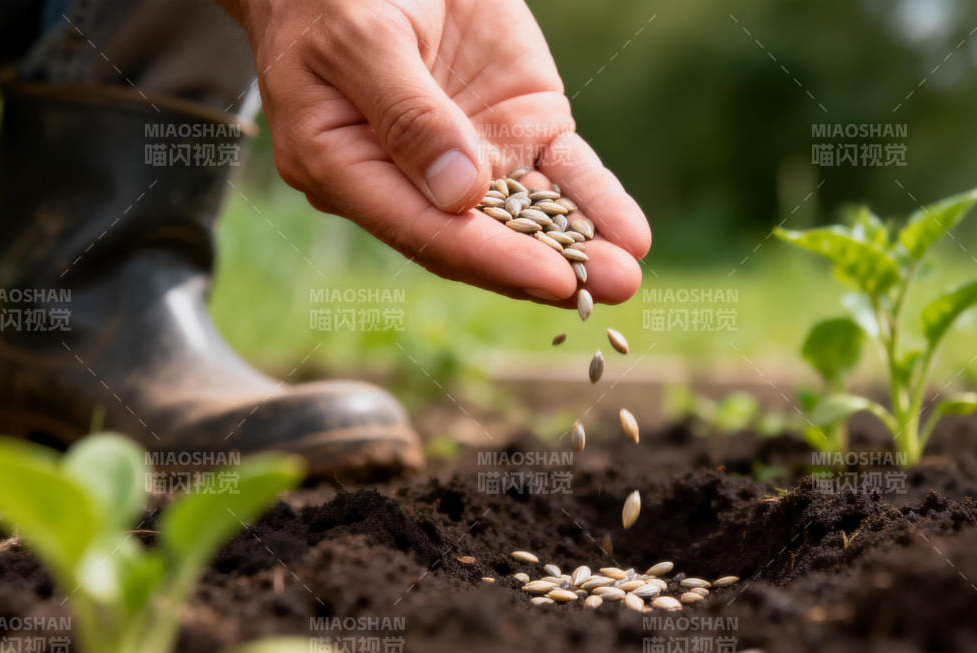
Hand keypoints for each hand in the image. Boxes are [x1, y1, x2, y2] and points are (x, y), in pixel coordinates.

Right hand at [222, 0, 648, 304]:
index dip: (491, 259)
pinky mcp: (517, 127)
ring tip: (627, 275)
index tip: (551, 279)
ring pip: (530, 213)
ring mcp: (471, 155)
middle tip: (612, 287)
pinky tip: (630, 233)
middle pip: (482, 238)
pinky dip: (597, 200)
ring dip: (581, 247)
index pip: (425, 229)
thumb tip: (459, 195)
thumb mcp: (361, 42)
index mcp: (346, 167)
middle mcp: (411, 178)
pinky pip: (562, 171)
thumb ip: (407, 115)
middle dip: (546, 267)